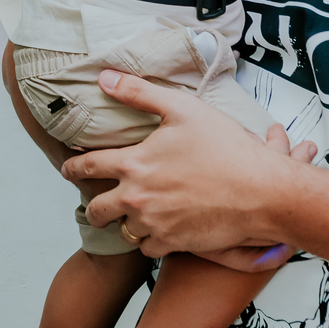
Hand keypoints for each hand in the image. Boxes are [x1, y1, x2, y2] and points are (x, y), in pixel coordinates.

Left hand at [61, 70, 314, 257]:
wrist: (261, 192)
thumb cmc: (226, 148)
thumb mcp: (182, 108)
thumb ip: (139, 92)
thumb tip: (104, 78)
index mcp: (134, 164)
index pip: (87, 167)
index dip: (72, 167)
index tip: (67, 169)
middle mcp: (138, 198)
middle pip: (97, 209)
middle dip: (93, 206)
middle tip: (96, 202)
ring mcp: (155, 224)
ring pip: (123, 231)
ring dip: (124, 223)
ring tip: (130, 215)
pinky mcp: (175, 244)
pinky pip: (147, 249)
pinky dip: (148, 241)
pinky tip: (155, 230)